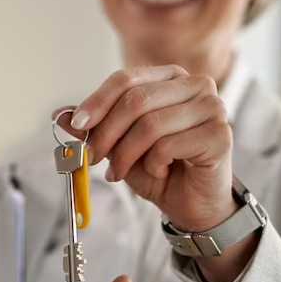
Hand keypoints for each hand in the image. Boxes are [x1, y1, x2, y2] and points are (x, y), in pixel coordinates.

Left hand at [54, 65, 234, 232]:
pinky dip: (153, 165)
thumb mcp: (117, 145)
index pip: (126, 79)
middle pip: (136, 100)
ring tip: (120, 171)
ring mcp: (212, 107)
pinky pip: (168, 146)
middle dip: (106, 134)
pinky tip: (159, 171)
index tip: (77, 126)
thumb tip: (60, 114)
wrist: (189, 203)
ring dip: (126, 155)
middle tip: (93, 158)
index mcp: (169, 78)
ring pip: (150, 125)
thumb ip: (93, 127)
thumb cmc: (157, 168)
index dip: (96, 102)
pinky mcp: (220, 134)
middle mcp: (195, 85)